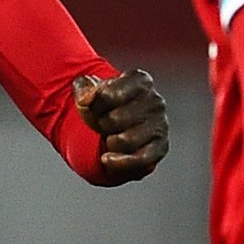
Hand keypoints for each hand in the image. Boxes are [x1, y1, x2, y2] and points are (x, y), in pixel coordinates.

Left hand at [72, 68, 168, 182]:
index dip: (95, 105)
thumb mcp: (87, 92)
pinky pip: (139, 160)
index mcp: (140, 81)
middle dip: (103, 125)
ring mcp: (160, 125)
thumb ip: (83, 88)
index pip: (108, 95)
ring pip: (125, 141)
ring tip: (112, 136)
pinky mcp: (160, 148)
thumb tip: (87, 99)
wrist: (111, 128)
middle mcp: (155, 101)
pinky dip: (119, 162)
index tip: (96, 106)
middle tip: (106, 123)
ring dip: (110, 142)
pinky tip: (108, 158)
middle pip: (115, 119)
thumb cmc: (102, 107)